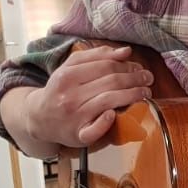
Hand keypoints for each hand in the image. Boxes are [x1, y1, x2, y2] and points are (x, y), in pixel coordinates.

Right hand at [24, 46, 152, 148]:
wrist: (39, 118)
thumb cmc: (60, 90)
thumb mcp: (71, 68)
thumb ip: (97, 56)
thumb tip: (126, 51)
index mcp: (67, 75)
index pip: (104, 66)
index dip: (126, 66)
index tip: (139, 68)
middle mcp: (69, 95)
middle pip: (109, 82)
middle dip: (133, 79)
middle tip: (147, 79)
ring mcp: (73, 116)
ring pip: (107, 101)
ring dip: (131, 96)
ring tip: (144, 93)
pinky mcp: (77, 135)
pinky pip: (93, 131)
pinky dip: (105, 122)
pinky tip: (115, 114)